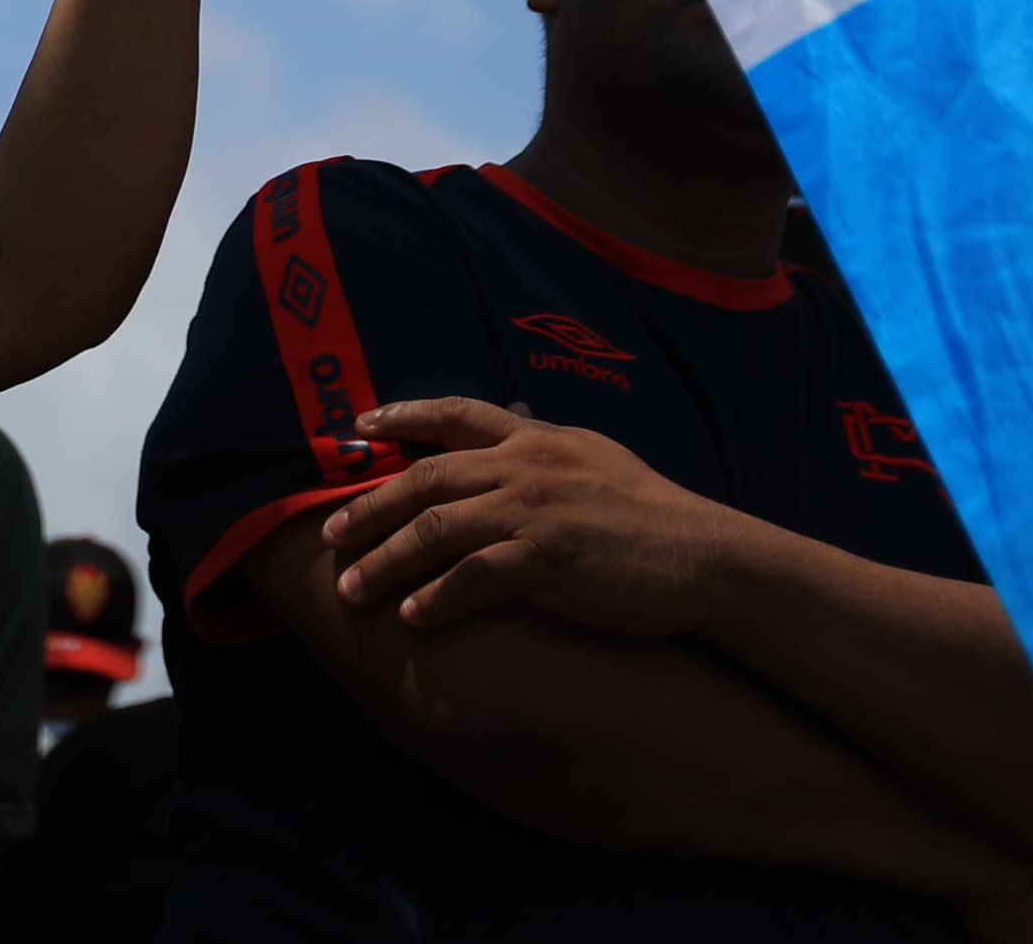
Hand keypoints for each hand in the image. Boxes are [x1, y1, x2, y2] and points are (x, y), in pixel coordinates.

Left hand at [323, 397, 741, 635]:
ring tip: (352, 588)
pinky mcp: (548, 560)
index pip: (455, 413)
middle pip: (425, 479)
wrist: (703, 556)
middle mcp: (526, 466)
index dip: (401, 417)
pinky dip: (436, 599)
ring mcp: (535, 511)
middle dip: (370, 506)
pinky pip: (473, 579)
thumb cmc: (650, 512)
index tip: (356, 428)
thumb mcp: (595, 455)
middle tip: (329, 533)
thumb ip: (546, 441)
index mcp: (536, 437)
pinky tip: (412, 618)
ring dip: (386, 561)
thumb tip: (515, 418)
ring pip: (436, 530)